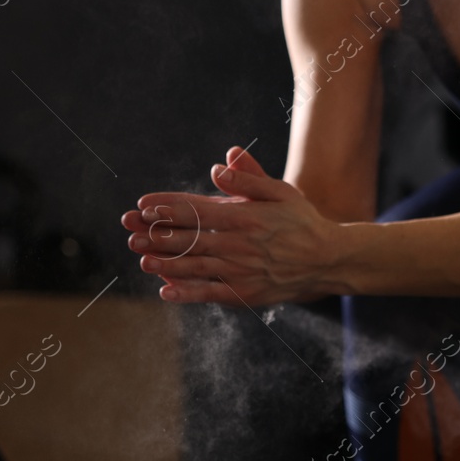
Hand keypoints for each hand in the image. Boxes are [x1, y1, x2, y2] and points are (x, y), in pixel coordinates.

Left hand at [120, 147, 348, 305]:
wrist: (328, 259)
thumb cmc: (301, 221)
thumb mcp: (280, 191)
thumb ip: (250, 179)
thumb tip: (219, 166)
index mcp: (246, 216)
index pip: (198, 210)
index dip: (168, 207)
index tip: (143, 206)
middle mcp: (241, 244)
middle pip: (191, 238)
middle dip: (158, 234)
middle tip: (132, 231)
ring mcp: (242, 271)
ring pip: (196, 266)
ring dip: (166, 263)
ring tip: (142, 258)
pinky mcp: (246, 293)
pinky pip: (212, 294)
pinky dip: (188, 294)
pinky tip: (166, 292)